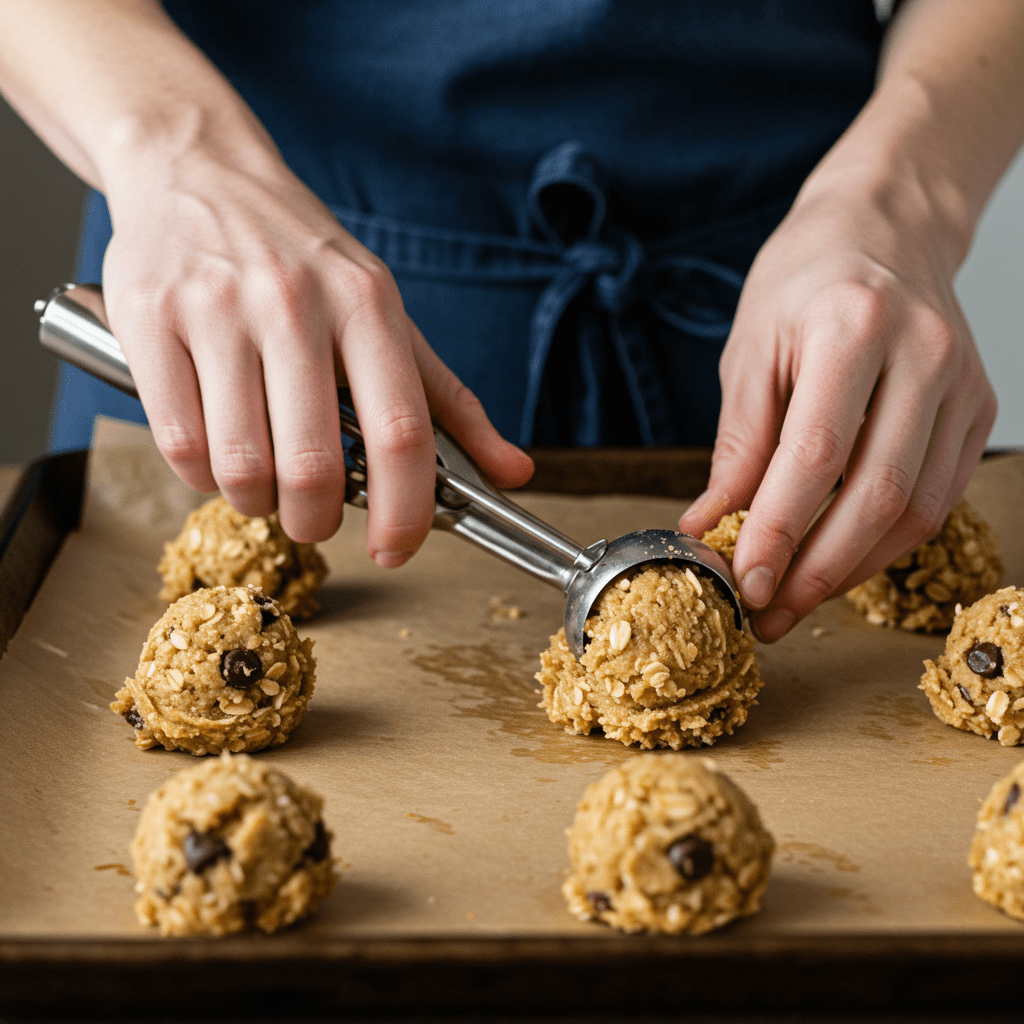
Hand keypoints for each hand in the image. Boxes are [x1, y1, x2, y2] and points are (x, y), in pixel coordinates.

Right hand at [101, 139, 532, 557]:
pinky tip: (215, 452)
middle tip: (314, 517)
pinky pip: (178, 443)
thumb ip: (450, 403)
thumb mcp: (387, 315)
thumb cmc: (303, 259)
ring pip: (240, 466)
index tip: (396, 550)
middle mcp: (294, 304)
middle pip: (314, 465)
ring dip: (256, 501)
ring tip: (262, 480)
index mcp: (367, 305)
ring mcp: (217, 311)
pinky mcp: (149, 321)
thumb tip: (515, 473)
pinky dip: (201, 474)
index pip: (401, 433)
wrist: (200, 169)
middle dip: (316, 520)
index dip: (405, 511)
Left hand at [678, 177, 995, 641]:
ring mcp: (963, 386)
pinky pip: (937, 499)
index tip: (745, 582)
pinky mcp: (979, 411)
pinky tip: (840, 560)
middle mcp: (924, 357)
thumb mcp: (750, 352)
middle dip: (817, 570)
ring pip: (915, 510)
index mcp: (854, 328)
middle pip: (877, 495)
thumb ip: (737, 446)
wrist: (886, 229)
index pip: (816, 456)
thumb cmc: (805, 282)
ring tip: (796, 598)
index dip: (779, 532)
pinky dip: (885, 543)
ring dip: (852, 569)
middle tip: (769, 611)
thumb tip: (711, 526)